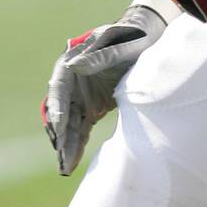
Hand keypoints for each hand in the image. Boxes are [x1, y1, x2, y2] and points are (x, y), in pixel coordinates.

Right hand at [42, 2, 170, 175]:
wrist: (149, 41)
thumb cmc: (133, 38)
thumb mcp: (121, 44)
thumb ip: (100, 55)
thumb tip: (73, 66)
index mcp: (73, 61)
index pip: (60, 85)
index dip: (57, 105)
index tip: (59, 125)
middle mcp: (72, 82)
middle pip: (62, 110)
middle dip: (61, 134)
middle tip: (62, 157)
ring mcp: (81, 96)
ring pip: (69, 124)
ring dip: (66, 145)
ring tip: (65, 168)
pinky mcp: (91, 108)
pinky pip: (80, 128)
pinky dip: (76, 145)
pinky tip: (71, 163)